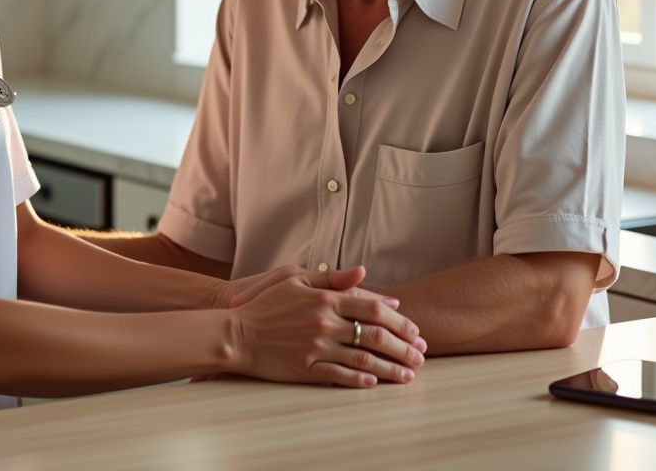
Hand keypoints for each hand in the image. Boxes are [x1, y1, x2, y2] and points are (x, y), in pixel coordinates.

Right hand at [227, 270, 425, 388]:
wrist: (235, 331)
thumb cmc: (264, 304)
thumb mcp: (294, 279)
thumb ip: (331, 278)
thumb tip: (363, 273)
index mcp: (324, 299)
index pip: (372, 309)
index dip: (398, 320)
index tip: (415, 330)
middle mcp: (324, 323)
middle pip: (374, 335)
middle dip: (403, 346)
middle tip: (421, 355)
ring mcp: (316, 347)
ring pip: (363, 358)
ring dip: (390, 367)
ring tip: (408, 374)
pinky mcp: (306, 369)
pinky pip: (340, 375)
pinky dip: (361, 379)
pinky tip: (376, 382)